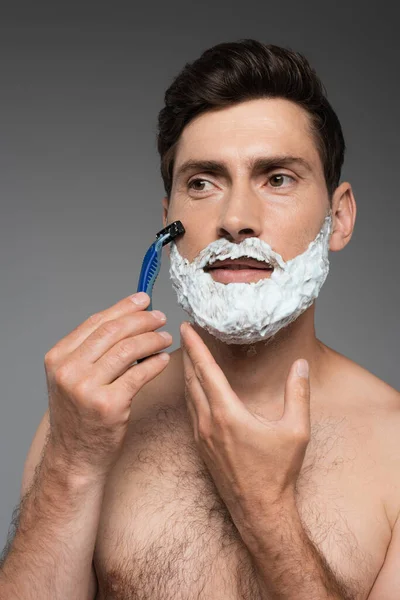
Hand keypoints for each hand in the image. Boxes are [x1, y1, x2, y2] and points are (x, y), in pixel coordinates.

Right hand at [44, 293, 171, 477]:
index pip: (96, 322)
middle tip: (160, 318)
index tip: (143, 300)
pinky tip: (164, 359)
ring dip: (152, 339)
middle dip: (142, 320)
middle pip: (113, 331)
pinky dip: (156, 363)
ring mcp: (87, 388)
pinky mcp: (109, 405)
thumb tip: (126, 318)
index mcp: (58, 357)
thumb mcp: (72, 378)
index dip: (123, 307)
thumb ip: (91, 351)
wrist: (74, 456)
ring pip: (128, 349)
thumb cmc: (79, 416)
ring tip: (165, 338)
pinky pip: (139, 374)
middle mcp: (68, 370)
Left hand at [180, 321, 309, 522]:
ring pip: (188, 395)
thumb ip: (298, 394)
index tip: (186, 327)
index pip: (206, 370)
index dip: (195, 346)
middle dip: (187, 353)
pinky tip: (194, 389)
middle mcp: (208, 421)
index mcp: (227, 413)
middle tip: (185, 334)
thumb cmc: (276, 472)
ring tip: (188, 356)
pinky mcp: (200, 447)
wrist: (259, 509)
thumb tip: (300, 366)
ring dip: (187, 373)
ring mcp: (201, 435)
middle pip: (192, 379)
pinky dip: (190, 392)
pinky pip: (190, 411)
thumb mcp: (295, 430)